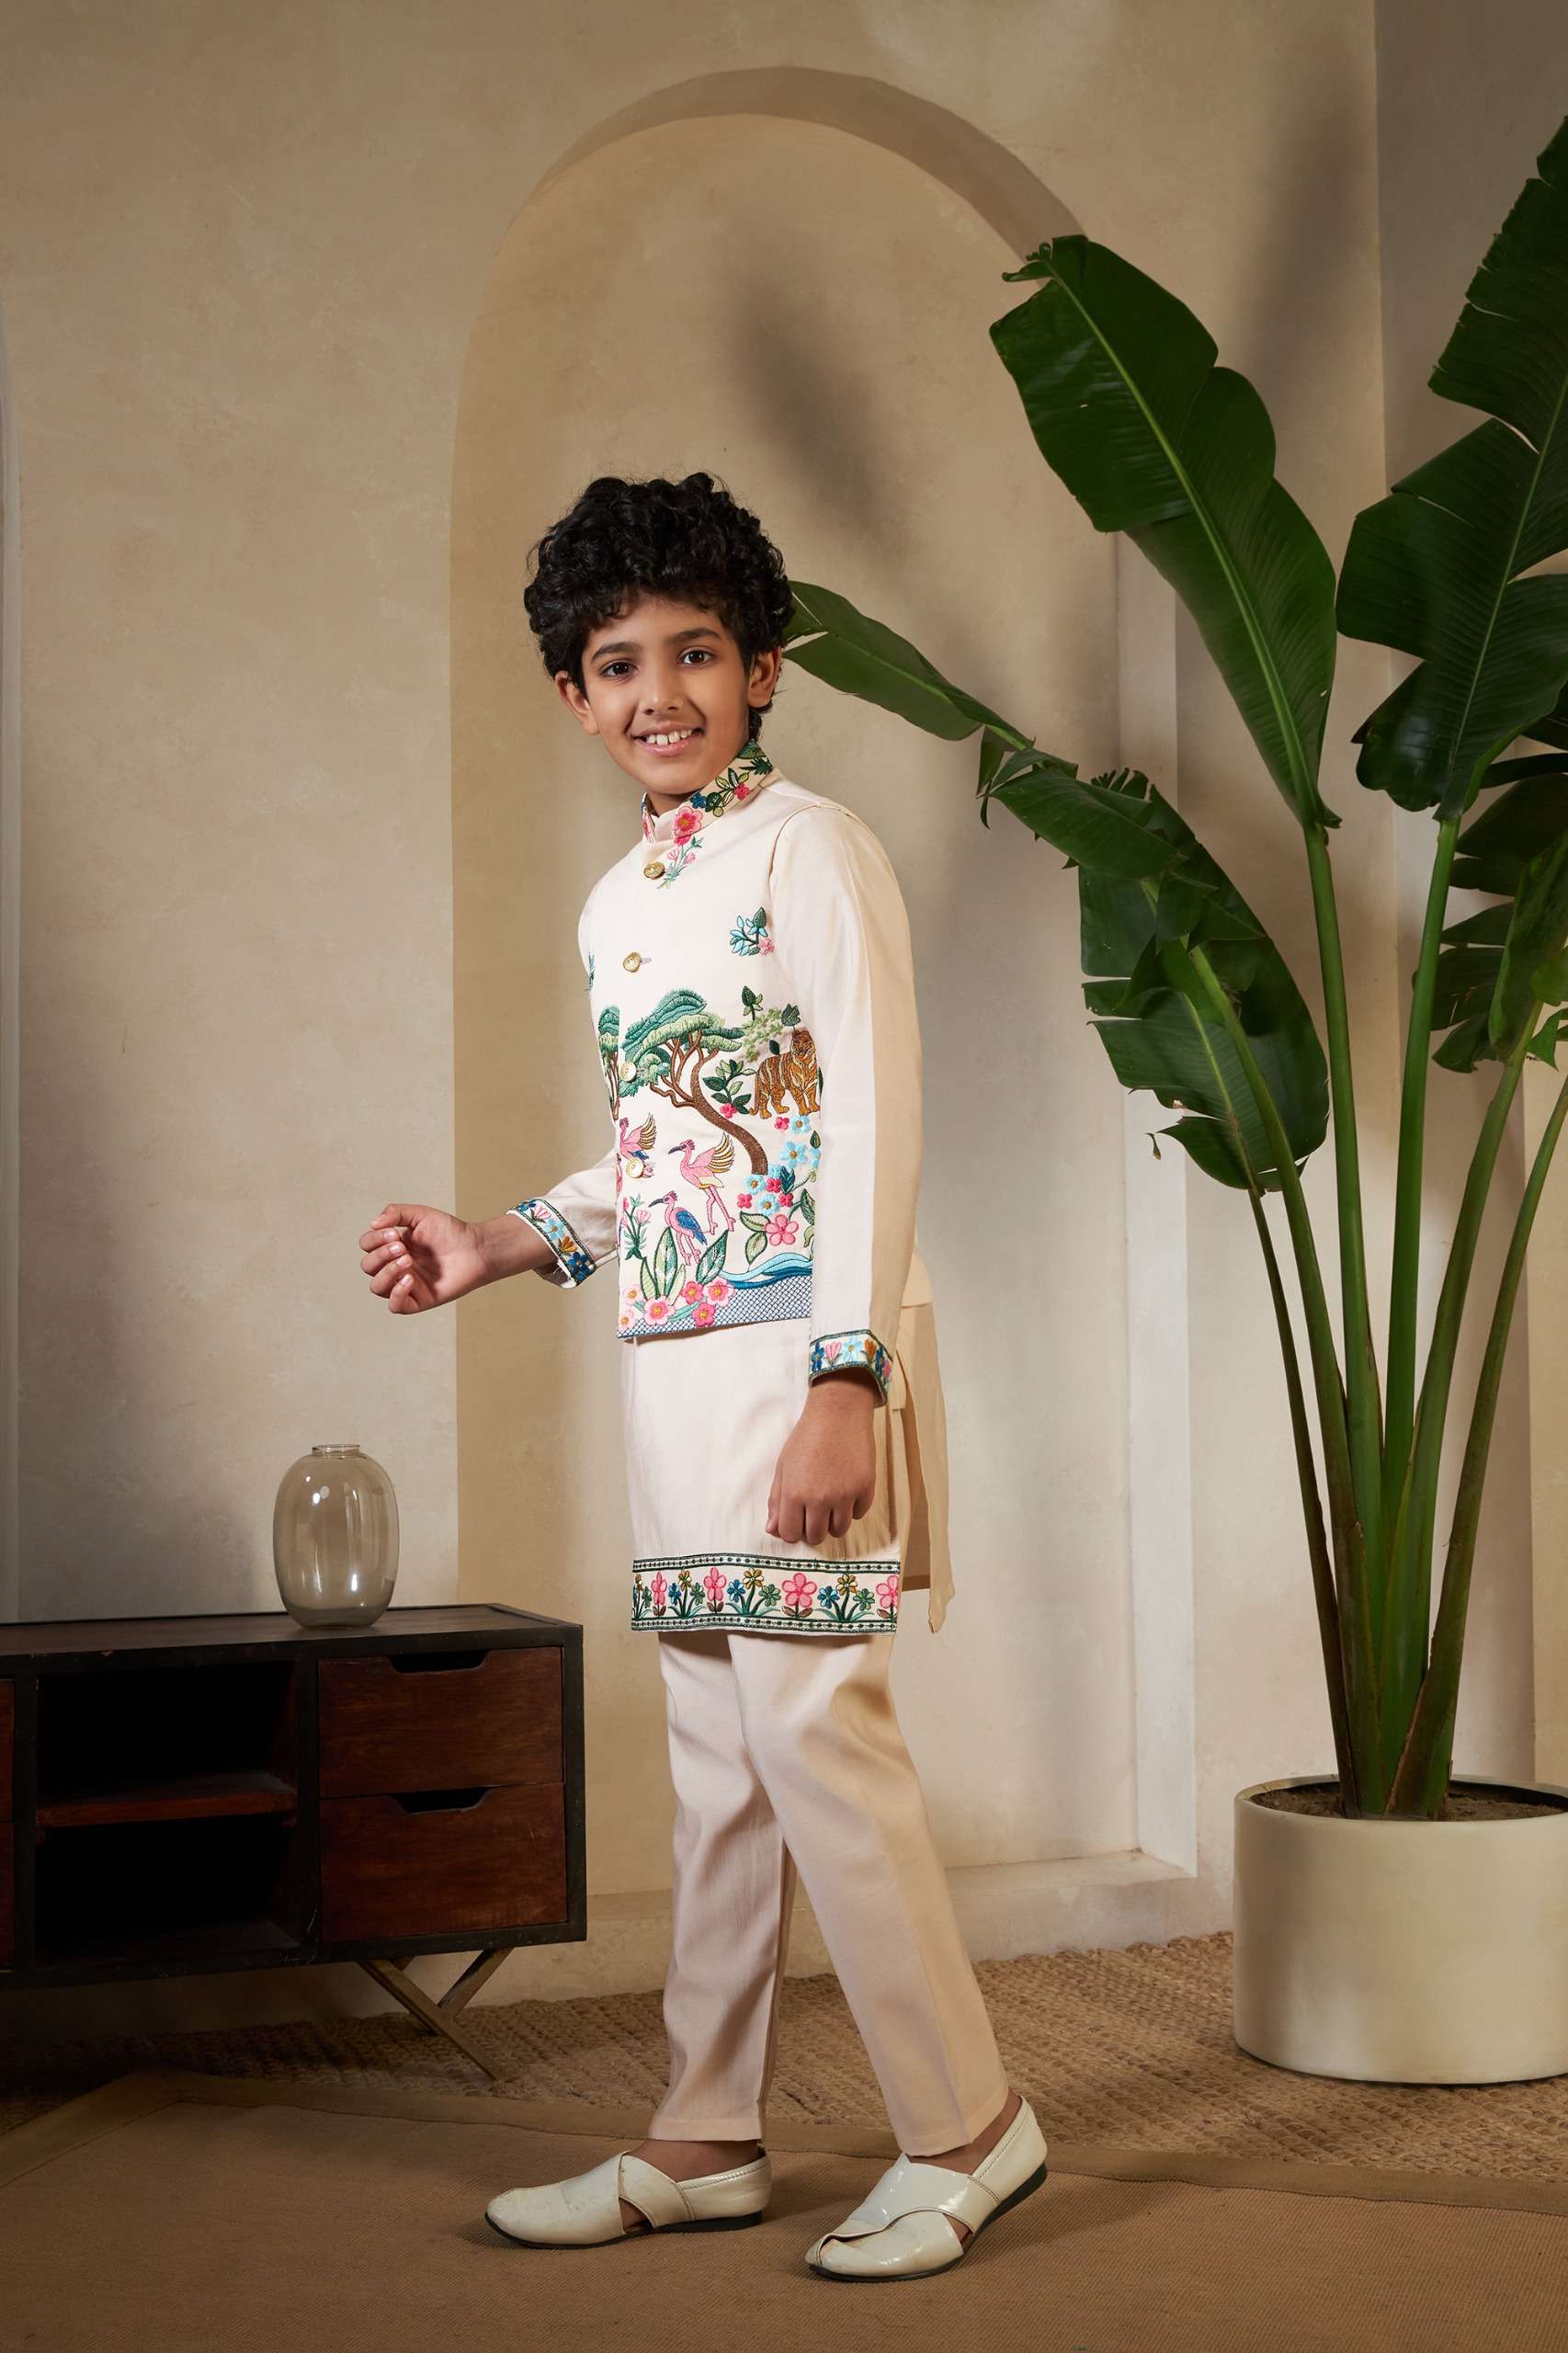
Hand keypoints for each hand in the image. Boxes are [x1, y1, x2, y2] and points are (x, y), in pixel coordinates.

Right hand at [358, 1203, 491, 1313]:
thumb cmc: (450, 1232)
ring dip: (386, 1272)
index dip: (373, 1240)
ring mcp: (406, 1284)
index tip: (394, 1233)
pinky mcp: (418, 1300)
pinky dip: (396, 1294)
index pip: (367, 1246)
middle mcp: (396, 1266)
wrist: (475, 1248)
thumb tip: (373, 1224)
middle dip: (380, 1255)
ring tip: (408, 1260)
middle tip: (402, 1247)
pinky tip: (409, 1279)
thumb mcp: (420, 1215)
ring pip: (377, 1287)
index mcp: (393, 1246)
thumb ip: (396, 1213)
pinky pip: (395, 1306)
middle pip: (368, 1266)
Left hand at [765, 1377, 878, 1543]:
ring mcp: (845, 1495)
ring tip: (832, 1501)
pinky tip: (847, 1489)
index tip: (797, 1519)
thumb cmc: (806, 1437)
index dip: (792, 1530)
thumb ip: (776, 1500)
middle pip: (816, 1536)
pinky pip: (859, 1514)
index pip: (790, 1534)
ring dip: (834, 1521)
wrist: (838, 1413)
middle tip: (815, 1511)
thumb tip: (772, 1529)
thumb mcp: (783, 1466)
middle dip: (813, 1528)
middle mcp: (819, 1499)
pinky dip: (853, 1507)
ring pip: (839, 1530)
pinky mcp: (865, 1488)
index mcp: (794, 1493)